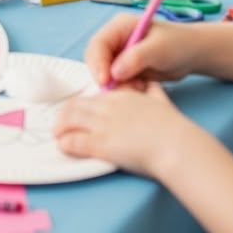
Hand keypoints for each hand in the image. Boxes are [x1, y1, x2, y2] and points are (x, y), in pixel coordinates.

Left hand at [54, 83, 185, 177]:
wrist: (175, 144)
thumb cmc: (172, 127)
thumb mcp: (161, 100)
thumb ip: (153, 92)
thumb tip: (152, 85)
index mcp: (121, 96)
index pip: (93, 97)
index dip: (82, 105)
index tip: (77, 112)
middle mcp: (108, 107)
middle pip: (76, 106)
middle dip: (64, 116)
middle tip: (60, 125)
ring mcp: (103, 124)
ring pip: (70, 120)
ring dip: (60, 128)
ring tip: (57, 135)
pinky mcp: (102, 143)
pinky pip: (75, 141)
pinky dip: (66, 143)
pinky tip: (63, 146)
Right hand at [82, 12, 198, 87]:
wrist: (192, 54)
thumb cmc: (178, 44)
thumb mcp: (159, 49)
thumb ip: (136, 58)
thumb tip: (114, 73)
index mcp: (119, 26)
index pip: (98, 43)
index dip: (98, 62)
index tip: (104, 81)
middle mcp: (115, 39)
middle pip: (96, 59)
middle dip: (105, 76)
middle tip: (120, 91)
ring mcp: (119, 54)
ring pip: (105, 74)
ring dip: (117, 85)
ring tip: (139, 87)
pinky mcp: (124, 69)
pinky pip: (116, 82)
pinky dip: (125, 88)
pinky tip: (141, 88)